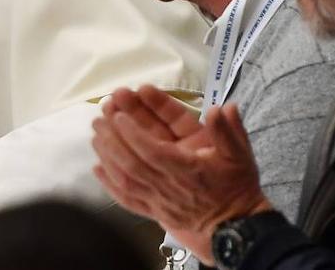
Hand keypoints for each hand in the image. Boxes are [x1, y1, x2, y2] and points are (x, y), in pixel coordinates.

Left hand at [92, 86, 270, 262]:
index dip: (133, 133)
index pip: (154, 150)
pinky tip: (96, 169)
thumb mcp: (239, 155)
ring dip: (108, 157)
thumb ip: (229, 131)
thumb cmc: (236, 187)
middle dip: (113, 139)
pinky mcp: (155, 213)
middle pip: (133, 163)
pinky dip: (110, 186)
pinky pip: (128, 201)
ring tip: (95, 136)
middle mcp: (168, 186)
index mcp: (187, 169)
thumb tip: (222, 108)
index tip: (118, 115)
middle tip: (99, 118)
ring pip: (127, 179)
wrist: (237, 227)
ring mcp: (159, 201)